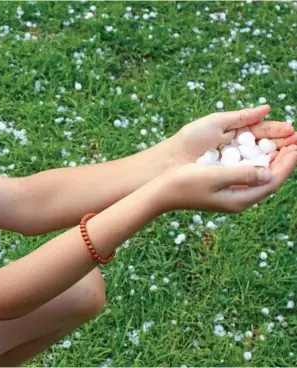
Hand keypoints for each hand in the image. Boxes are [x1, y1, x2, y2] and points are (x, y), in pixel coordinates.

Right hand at [157, 144, 296, 212]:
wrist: (161, 193)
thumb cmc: (184, 182)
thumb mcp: (214, 175)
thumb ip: (242, 175)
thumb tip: (267, 173)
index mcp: (239, 199)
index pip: (271, 182)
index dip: (286, 164)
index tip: (295, 147)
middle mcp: (238, 201)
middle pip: (269, 182)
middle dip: (283, 162)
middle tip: (294, 143)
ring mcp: (230, 197)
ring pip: (260, 180)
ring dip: (272, 163)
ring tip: (282, 147)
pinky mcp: (223, 192)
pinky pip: (249, 179)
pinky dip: (258, 166)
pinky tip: (258, 156)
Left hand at [166, 105, 296, 164]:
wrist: (170, 161)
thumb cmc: (190, 140)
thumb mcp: (215, 123)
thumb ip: (241, 117)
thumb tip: (268, 108)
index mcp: (235, 134)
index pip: (262, 131)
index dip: (278, 131)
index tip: (292, 131)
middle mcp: (237, 151)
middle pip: (266, 147)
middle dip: (283, 144)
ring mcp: (234, 166)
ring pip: (262, 161)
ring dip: (278, 158)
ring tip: (293, 153)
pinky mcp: (230, 179)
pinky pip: (251, 175)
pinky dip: (264, 171)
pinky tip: (275, 168)